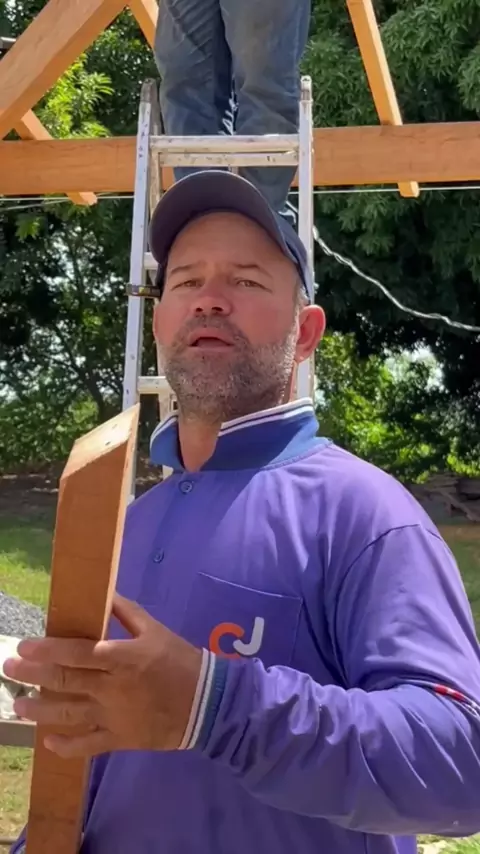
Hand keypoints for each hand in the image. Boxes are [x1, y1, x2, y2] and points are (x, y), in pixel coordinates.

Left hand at [2, 593, 201, 757]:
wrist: (206, 702)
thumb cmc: (179, 660)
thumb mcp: (155, 629)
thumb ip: (126, 612)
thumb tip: (102, 593)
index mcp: (121, 658)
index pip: (76, 653)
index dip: (47, 649)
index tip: (24, 645)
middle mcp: (112, 688)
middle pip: (65, 682)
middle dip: (32, 674)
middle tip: (9, 668)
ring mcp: (114, 717)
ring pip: (68, 715)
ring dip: (39, 710)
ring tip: (19, 705)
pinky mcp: (120, 739)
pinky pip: (87, 746)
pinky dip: (66, 745)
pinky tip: (48, 741)